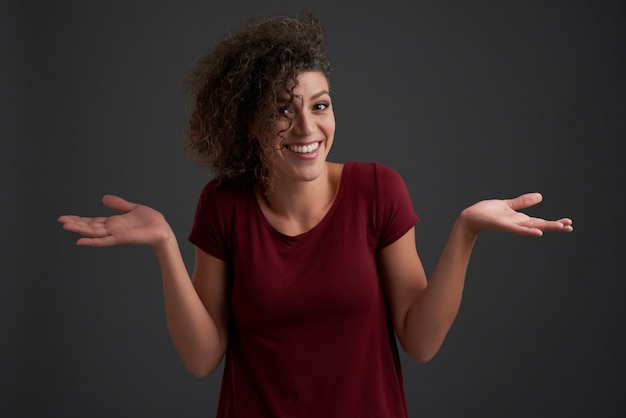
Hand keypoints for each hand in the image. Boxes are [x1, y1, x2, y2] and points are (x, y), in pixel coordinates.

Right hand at [58, 194, 172, 247]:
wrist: (163, 230)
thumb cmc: (151, 221)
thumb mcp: (132, 208)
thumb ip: (118, 204)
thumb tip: (104, 198)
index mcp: (114, 222)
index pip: (92, 221)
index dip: (79, 219)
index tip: (65, 217)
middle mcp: (112, 229)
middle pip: (90, 226)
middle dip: (75, 223)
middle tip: (60, 220)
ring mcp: (115, 234)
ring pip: (93, 232)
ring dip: (80, 230)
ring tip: (66, 226)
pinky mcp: (121, 238)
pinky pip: (104, 241)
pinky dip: (92, 241)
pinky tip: (81, 241)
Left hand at [459, 192, 572, 236]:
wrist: (470, 217)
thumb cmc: (487, 213)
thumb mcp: (508, 205)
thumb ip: (523, 202)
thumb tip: (540, 197)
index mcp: (520, 219)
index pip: (541, 221)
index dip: (554, 222)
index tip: (569, 223)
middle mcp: (518, 224)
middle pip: (540, 225)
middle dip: (555, 226)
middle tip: (570, 226)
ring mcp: (511, 226)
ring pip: (532, 227)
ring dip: (546, 227)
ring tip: (560, 227)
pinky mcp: (503, 225)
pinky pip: (517, 230)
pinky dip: (528, 231)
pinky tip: (538, 232)